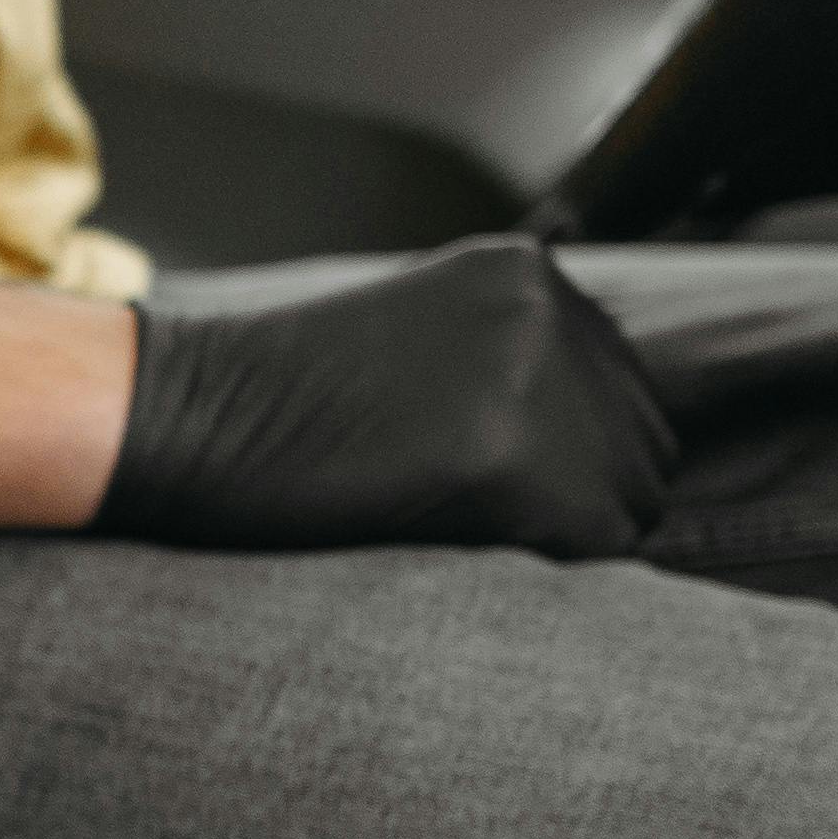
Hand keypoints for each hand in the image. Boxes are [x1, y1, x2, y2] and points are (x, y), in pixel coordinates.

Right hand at [94, 239, 676, 557]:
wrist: (189, 417)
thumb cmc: (279, 402)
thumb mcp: (418, 341)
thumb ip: (510, 363)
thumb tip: (599, 443)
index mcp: (529, 273)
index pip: (626, 390)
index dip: (575, 456)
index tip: (495, 484)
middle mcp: (553, 309)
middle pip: (648, 445)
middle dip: (584, 496)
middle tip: (479, 518)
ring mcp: (540, 379)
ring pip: (634, 499)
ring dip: (567, 534)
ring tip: (464, 525)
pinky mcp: (519, 457)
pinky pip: (598, 544)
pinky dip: (545, 566)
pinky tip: (461, 539)